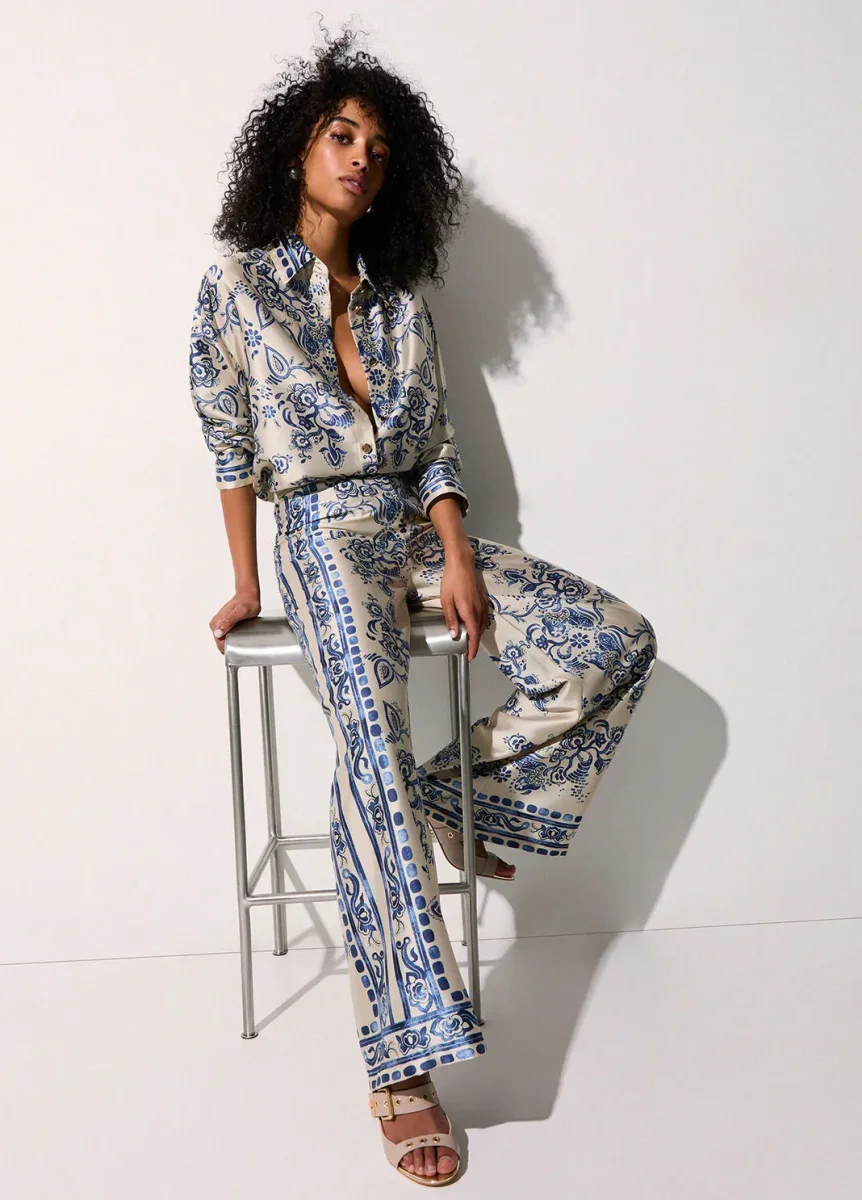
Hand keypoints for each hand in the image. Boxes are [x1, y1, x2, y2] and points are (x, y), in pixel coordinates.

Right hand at [210, 589, 260, 654]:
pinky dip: (233, 638)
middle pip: (221, 643)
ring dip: (232, 642)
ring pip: (224, 640)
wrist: (248, 596)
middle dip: (231, 645)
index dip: (228, 648)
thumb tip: (218, 633)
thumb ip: (229, 621)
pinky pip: (227, 635)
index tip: (239, 646)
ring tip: (242, 638)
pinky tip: (240, 636)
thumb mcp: (240, 612)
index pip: (219, 643)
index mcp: (216, 623)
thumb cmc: (246, 603)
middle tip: (242, 641)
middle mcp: (216, 624)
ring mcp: (219, 624)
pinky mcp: (224, 624)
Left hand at [440, 545, 489, 662]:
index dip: (472, 648)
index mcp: (470, 612)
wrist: (462, 563)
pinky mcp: (483, 598)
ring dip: (478, 634)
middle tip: (468, 652)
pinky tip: (475, 624)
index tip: (470, 658)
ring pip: (483, 624)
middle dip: (475, 643)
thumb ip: (451, 619)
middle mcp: (479, 609)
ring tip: (471, 640)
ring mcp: (482, 603)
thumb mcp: (446, 600)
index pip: (474, 635)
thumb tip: (454, 635)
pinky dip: (481, 624)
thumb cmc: (452, 580)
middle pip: (479, 631)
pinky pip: (484, 616)